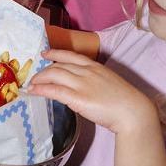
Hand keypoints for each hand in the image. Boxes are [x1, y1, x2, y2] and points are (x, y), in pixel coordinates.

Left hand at [28, 48, 158, 135]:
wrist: (133, 112)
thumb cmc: (125, 102)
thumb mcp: (109, 83)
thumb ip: (94, 82)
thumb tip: (82, 87)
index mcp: (95, 66)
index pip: (71, 55)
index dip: (55, 53)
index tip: (45, 53)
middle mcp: (87, 72)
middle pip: (59, 65)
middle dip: (44, 70)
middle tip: (34, 76)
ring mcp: (82, 84)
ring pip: (53, 75)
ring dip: (39, 79)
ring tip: (31, 84)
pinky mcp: (78, 98)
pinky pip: (54, 90)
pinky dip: (41, 89)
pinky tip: (33, 91)